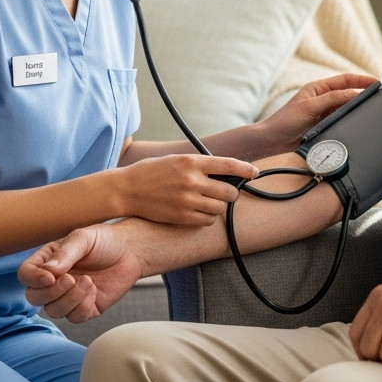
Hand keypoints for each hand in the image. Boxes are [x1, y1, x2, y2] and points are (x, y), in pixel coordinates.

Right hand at [18, 221, 142, 321]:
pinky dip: (83, 306)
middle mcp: (54, 281)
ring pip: (53, 311)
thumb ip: (65, 254)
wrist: (131, 251)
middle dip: (52, 292)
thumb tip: (48, 272)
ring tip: (88, 281)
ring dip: (70, 299)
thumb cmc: (105, 240)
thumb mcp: (84, 239)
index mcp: (48, 261)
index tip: (50, 277)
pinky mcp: (85, 308)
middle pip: (34, 297)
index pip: (26, 274)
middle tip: (71, 279)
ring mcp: (68, 296)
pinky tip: (94, 290)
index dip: (33, 279)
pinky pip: (75, 318)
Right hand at [116, 154, 257, 224]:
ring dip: (218, 207)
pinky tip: (200, 213)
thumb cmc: (151, 172)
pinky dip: (208, 218)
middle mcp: (192, 181)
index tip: (254, 172)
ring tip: (209, 203)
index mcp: (191, 162)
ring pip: (219, 209)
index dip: (246, 169)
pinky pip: (207, 221)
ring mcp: (187, 200)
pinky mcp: (181, 217)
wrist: (126, 190)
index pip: (228, 165)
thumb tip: (222, 170)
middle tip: (226, 194)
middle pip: (228, 192)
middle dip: (231, 194)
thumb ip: (198, 165)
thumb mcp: (175, 160)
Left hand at [260, 73, 377, 152]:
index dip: (361, 80)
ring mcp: (324, 114)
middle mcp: (323, 99)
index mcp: (318, 89)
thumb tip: (355, 93)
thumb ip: (333, 99)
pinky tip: (360, 126)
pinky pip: (342, 122)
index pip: (345, 80)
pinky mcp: (324, 127)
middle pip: (348, 93)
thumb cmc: (285, 121)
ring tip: (374, 111)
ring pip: (346, 109)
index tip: (377, 82)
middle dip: (363, 93)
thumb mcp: (310, 106)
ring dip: (358, 109)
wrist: (272, 142)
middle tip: (381, 97)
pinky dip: (351, 122)